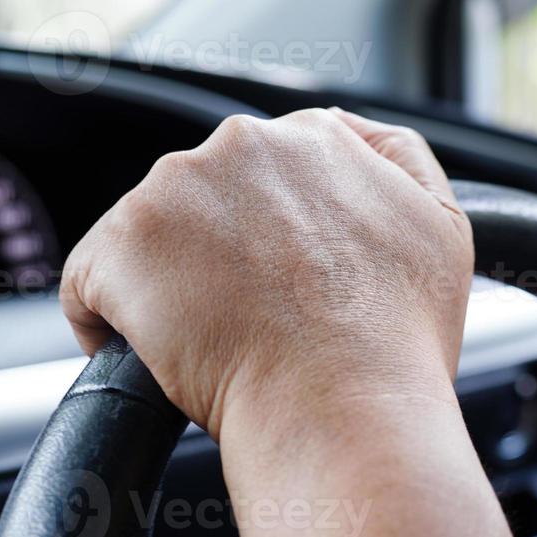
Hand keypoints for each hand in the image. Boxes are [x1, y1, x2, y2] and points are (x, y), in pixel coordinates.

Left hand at [61, 109, 520, 536]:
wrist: (344, 405)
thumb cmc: (397, 337)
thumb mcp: (444, 225)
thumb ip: (399, 157)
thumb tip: (353, 131)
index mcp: (315, 136)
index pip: (273, 167)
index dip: (280, 230)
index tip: (289, 279)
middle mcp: (241, 145)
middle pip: (211, 195)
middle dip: (225, 250)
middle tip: (260, 317)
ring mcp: (172, 191)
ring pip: (154, 235)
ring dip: (173, 280)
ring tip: (217, 339)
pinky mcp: (118, 246)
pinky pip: (92, 280)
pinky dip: (114, 319)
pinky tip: (160, 354)